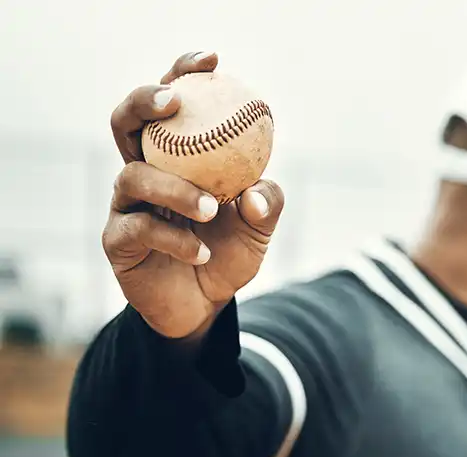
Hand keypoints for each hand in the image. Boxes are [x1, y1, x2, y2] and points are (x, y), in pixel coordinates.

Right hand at [103, 52, 283, 339]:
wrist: (204, 304)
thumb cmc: (228, 252)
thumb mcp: (259, 227)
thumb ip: (267, 204)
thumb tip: (257, 192)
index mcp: (176, 155)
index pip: (172, 103)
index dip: (183, 72)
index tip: (214, 60)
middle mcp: (144, 170)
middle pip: (126, 121)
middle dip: (144, 101)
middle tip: (174, 103)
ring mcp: (126, 205)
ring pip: (134, 176)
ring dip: (175, 188)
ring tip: (212, 208)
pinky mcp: (117, 241)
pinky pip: (138, 229)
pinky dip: (176, 239)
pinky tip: (203, 250)